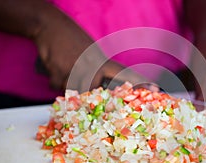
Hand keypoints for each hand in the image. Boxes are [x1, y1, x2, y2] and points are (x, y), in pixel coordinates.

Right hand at [33, 5, 147, 91]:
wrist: (50, 25)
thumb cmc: (71, 40)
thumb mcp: (90, 53)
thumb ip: (96, 71)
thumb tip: (96, 90)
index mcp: (102, 61)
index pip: (124, 74)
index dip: (139, 83)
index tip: (155, 89)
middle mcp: (93, 67)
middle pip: (93, 93)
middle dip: (86, 92)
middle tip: (77, 75)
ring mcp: (78, 70)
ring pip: (74, 92)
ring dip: (67, 82)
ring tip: (65, 65)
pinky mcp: (60, 73)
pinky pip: (58, 86)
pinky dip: (55, 78)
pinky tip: (56, 64)